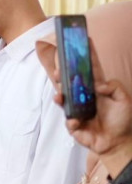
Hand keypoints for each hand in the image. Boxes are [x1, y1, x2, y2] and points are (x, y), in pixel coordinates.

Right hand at [48, 40, 131, 174]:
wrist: (118, 143)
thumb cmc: (122, 121)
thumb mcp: (124, 99)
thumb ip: (114, 87)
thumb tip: (98, 85)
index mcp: (96, 89)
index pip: (90, 69)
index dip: (86, 55)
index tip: (83, 40)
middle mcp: (84, 98)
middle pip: (70, 82)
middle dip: (61, 74)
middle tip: (58, 69)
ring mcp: (77, 111)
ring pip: (64, 100)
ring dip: (60, 95)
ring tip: (59, 93)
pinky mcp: (74, 126)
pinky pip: (69, 121)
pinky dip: (72, 120)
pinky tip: (75, 120)